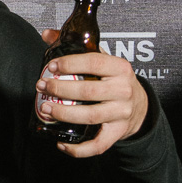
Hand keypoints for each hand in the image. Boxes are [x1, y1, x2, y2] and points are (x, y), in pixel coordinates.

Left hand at [35, 29, 149, 156]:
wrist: (140, 106)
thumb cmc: (114, 81)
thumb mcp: (102, 60)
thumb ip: (75, 46)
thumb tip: (47, 34)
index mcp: (120, 68)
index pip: (94, 62)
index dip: (70, 63)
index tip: (51, 66)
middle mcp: (123, 90)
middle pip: (88, 91)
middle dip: (60, 89)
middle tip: (41, 86)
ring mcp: (122, 113)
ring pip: (90, 116)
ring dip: (64, 114)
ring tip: (45, 109)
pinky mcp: (118, 132)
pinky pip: (98, 145)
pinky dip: (79, 148)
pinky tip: (60, 143)